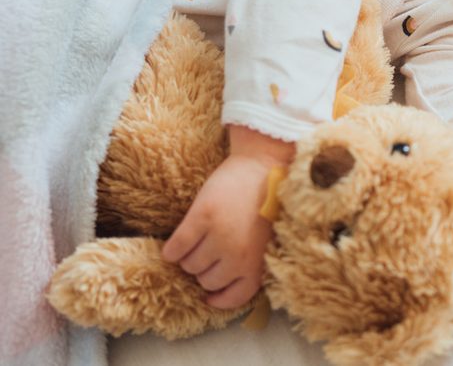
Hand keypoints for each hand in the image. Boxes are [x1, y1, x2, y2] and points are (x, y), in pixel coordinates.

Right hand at [162, 126, 294, 308]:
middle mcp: (238, 256)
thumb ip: (249, 263)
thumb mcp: (265, 241)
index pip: (235, 298)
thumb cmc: (266, 202)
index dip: (219, 299)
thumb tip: (221, 287)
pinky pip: (176, 248)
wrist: (262, 166)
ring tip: (198, 241)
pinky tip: (176, 244)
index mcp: (257, 263)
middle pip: (206, 281)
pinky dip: (172, 250)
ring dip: (189, 257)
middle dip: (205, 270)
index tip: (210, 296)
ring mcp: (219, 237)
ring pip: (189, 265)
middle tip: (208, 252)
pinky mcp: (201, 218)